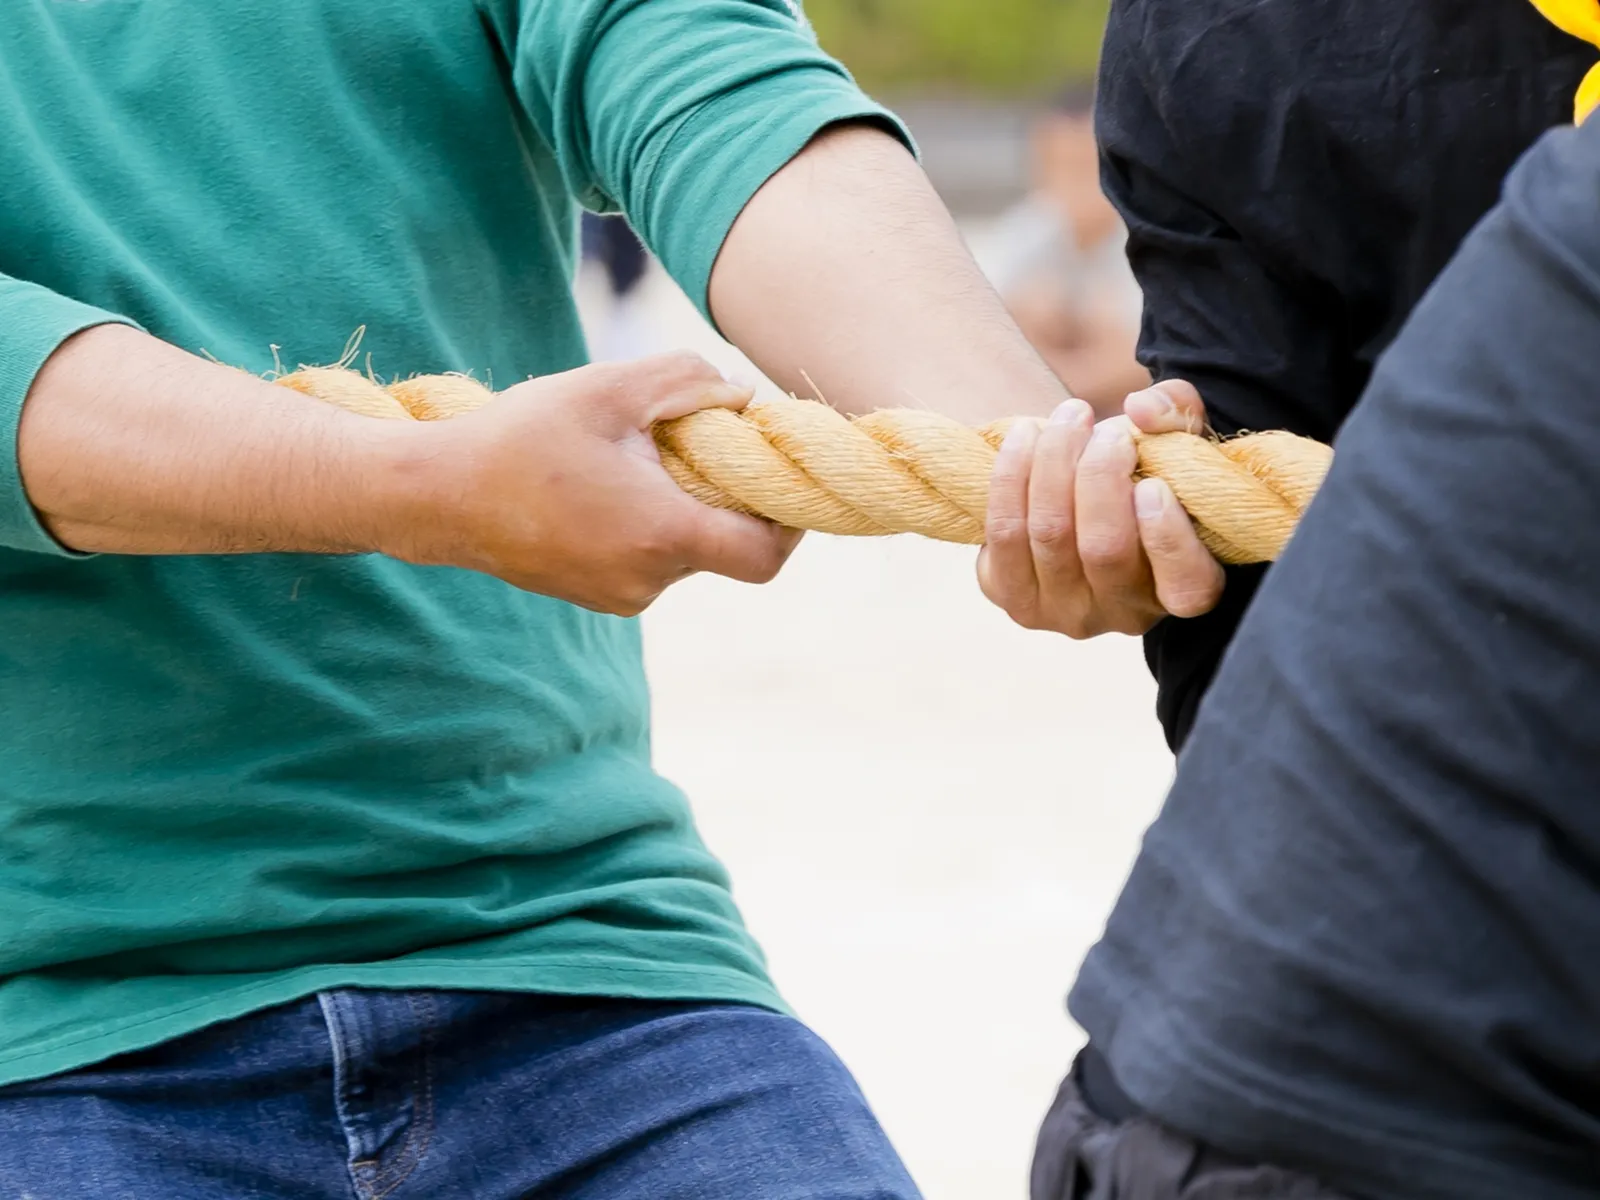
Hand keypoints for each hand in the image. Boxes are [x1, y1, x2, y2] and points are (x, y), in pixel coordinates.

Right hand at [388, 352, 800, 615]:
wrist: (436, 495)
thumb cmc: (521, 437)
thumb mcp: (609, 388)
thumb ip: (687, 380)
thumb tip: (741, 395)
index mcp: (662, 534)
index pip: (765, 556)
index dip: (790, 523)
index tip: (780, 480)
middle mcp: (648, 579)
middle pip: (725, 545)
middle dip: (725, 496)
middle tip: (697, 442)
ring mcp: (621, 596)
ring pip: (685, 550)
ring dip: (680, 507)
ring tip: (634, 458)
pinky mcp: (597, 594)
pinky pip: (649, 560)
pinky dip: (648, 524)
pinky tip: (606, 483)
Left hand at [977, 379, 1225, 637]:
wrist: (1080, 503)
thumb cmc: (1145, 473)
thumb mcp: (1178, 443)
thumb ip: (1177, 416)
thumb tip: (1140, 409)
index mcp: (1183, 590)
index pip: (1186, 587)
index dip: (1167, 538)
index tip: (1153, 485)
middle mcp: (1122, 615)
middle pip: (1104, 548)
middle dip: (1100, 475)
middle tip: (1107, 430)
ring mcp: (1061, 612)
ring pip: (1050, 533)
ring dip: (1055, 462)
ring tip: (1071, 416)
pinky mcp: (1008, 594)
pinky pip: (1004, 529)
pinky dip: (1012, 473)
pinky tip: (1028, 434)